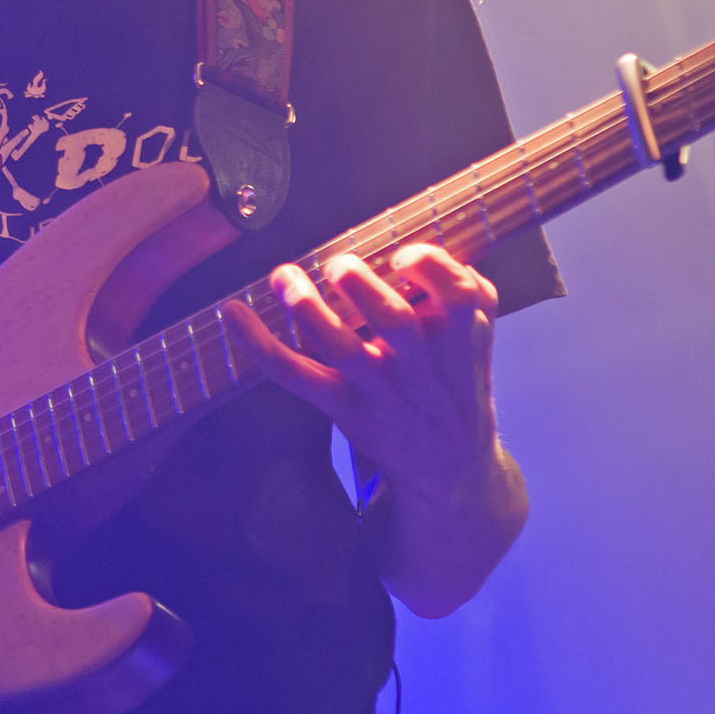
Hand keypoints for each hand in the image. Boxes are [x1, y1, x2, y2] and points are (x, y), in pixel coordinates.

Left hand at [225, 244, 502, 513]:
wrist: (450, 467)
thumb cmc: (455, 384)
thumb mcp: (481, 337)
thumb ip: (471, 292)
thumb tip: (435, 246)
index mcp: (458, 338)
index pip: (458, 296)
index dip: (430, 267)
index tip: (402, 256)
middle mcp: (418, 364)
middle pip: (395, 321)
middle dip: (362, 287)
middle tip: (338, 264)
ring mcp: (379, 388)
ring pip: (341, 349)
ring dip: (309, 311)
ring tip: (284, 277)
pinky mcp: (344, 407)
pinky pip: (296, 375)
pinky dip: (259, 345)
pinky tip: (233, 313)